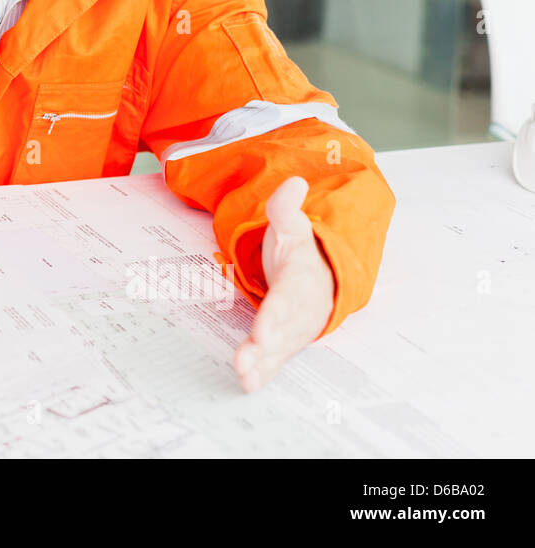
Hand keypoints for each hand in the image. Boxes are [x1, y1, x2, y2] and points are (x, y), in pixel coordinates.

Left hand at [233, 176, 334, 392]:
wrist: (322, 279)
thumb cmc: (301, 254)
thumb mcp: (293, 227)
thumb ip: (286, 208)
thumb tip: (294, 182)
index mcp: (302, 281)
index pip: (289, 299)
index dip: (276, 316)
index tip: (263, 331)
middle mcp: (301, 311)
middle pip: (283, 330)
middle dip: (267, 346)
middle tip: (248, 358)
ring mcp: (294, 330)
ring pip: (279, 350)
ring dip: (262, 364)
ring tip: (243, 376)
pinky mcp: (284, 343)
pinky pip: (274, 360)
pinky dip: (263, 374)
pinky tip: (247, 384)